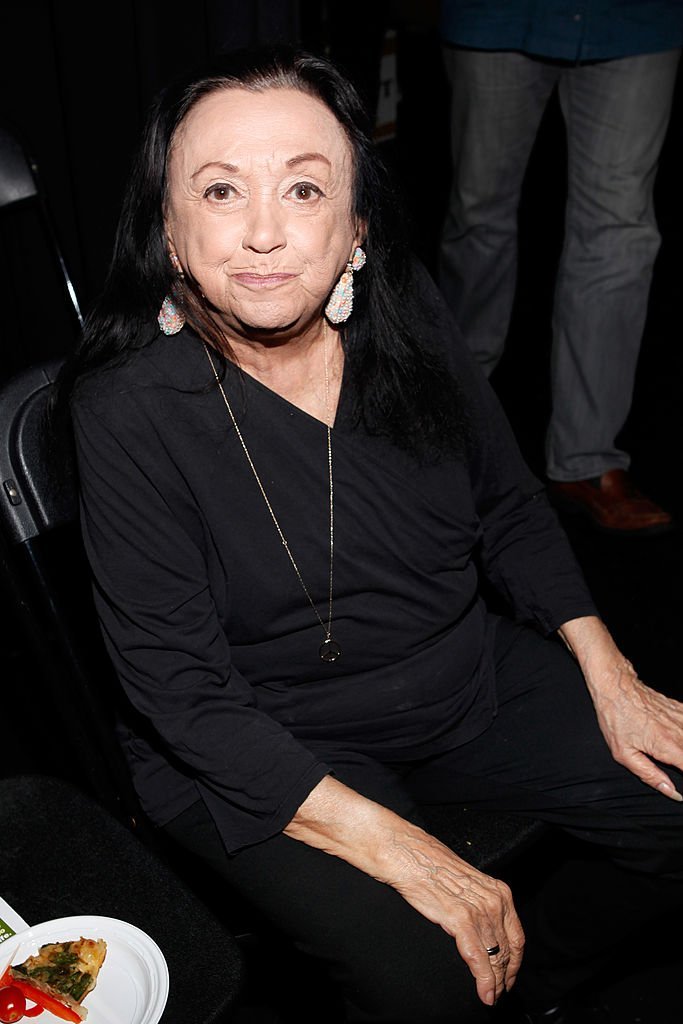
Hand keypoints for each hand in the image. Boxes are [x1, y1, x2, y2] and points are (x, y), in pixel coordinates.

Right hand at [378, 827, 524, 1005]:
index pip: (516, 936)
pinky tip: (484, 994)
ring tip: (491, 997)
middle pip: (508, 951)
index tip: (509, 976)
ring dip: (495, 984)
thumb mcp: (467, 884)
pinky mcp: (462, 920)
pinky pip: (479, 959)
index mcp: (499, 892)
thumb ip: (480, 904)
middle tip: (500, 992)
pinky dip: (484, 981)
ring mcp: (480, 911)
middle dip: (505, 976)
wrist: (409, 855)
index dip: (515, 962)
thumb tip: (483, 930)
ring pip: (495, 958)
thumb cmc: (431, 866)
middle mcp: (495, 901)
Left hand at [559, 616, 682, 799]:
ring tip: (675, 756)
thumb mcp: (624, 754)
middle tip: (675, 765)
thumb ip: (650, 775)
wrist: (615, 687)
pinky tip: (678, 741)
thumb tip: (671, 792)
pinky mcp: (681, 709)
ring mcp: (682, 719)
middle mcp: (680, 732)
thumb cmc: (616, 718)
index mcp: (668, 747)